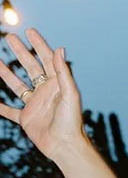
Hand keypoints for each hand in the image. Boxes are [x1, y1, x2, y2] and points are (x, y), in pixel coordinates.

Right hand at [0, 30, 84, 160]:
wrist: (65, 146)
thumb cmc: (71, 121)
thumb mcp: (69, 94)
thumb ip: (63, 72)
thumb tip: (60, 48)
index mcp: (57, 84)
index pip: (47, 59)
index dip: (39, 45)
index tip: (29, 31)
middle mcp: (45, 92)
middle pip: (30, 67)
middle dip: (20, 52)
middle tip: (10, 37)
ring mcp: (34, 104)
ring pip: (17, 85)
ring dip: (6, 73)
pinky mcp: (26, 119)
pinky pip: (10, 110)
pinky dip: (0, 106)